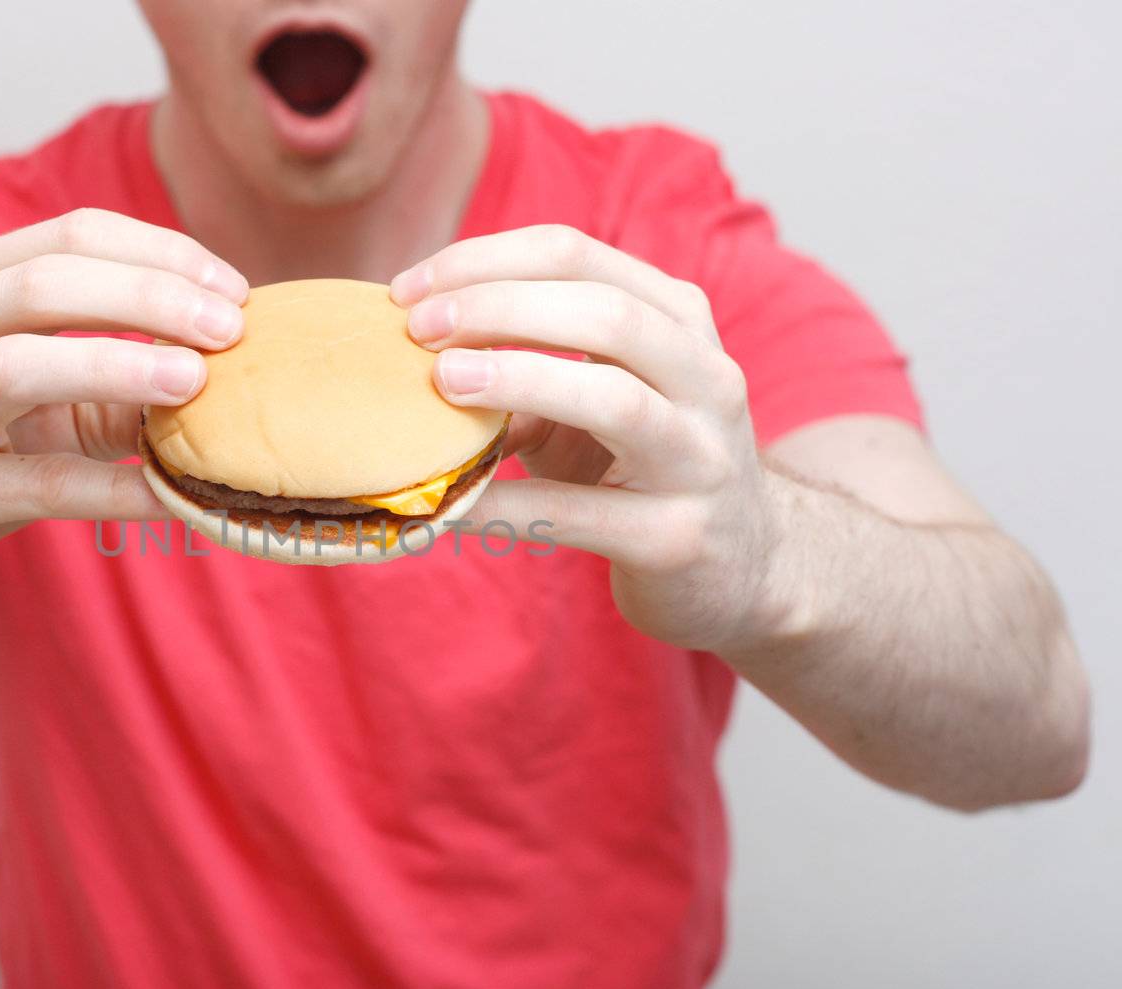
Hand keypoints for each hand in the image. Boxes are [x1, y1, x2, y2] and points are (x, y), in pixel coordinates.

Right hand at [0, 208, 248, 622]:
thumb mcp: (45, 394)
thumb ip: (120, 370)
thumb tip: (229, 362)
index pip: (71, 237)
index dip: (161, 254)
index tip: (235, 290)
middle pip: (43, 285)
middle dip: (148, 298)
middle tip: (228, 329)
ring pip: (15, 367)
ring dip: (117, 365)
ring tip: (194, 382)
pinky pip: (33, 483)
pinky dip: (110, 487)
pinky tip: (170, 494)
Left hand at [391, 224, 781, 652]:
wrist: (742, 568)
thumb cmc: (643, 468)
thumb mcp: (593, 401)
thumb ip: (526, 366)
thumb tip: (419, 351)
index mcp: (679, 321)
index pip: (577, 257)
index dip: (484, 261)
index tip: (408, 288)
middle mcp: (706, 377)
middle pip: (604, 311)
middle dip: (498, 307)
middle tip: (418, 328)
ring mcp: (701, 458)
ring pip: (613, 398)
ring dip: (517, 379)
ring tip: (445, 381)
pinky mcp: (676, 538)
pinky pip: (579, 512)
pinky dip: (505, 504)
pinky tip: (448, 503)